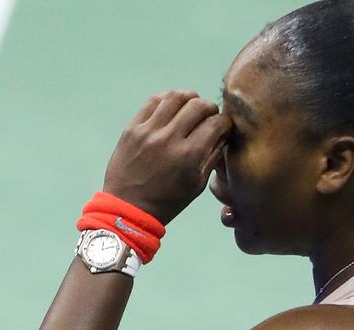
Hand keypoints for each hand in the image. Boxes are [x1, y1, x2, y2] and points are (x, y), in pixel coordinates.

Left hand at [102, 90, 231, 225]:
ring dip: (190, 98)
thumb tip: (223, 135)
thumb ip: (212, 157)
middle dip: (210, 108)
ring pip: (175, 97)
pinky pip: (153, 101)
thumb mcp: (197, 185)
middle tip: (209, 116)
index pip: (215, 124)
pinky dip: (167, 99)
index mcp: (189, 155)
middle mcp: (169, 138)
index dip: (225, 122)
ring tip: (191, 106)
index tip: (224, 126)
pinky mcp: (132, 127)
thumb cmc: (168, 201)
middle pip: (198, 105)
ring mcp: (149, 130)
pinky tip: (172, 106)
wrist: (128, 208)